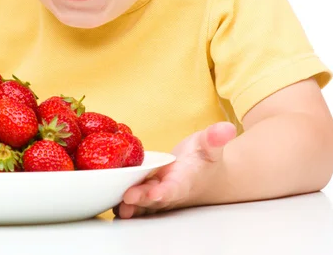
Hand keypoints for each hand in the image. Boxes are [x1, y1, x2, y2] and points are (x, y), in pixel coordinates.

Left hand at [115, 121, 236, 218]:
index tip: (157, 193)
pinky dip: (120, 198)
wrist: (202, 174)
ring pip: (140, 203)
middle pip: (153, 199)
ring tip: (115, 205)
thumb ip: (215, 138)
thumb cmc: (205, 159)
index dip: (164, 192)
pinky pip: (132, 197)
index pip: (175, 190)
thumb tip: (227, 128)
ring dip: (128, 205)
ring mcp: (155, 194)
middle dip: (141, 200)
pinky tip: (105, 195)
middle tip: (127, 199)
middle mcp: (168, 193)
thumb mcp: (210, 145)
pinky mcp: (144, 191)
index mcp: (184, 182)